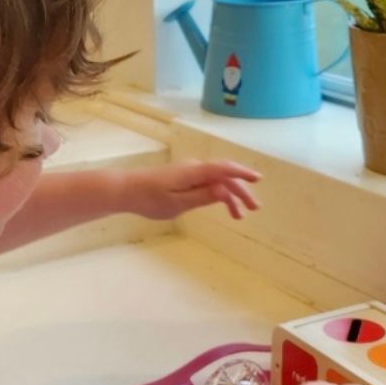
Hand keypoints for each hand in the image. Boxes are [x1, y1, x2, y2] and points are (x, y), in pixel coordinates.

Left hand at [122, 159, 261, 220]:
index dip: (242, 173)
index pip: (224, 169)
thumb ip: (203, 196)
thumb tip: (226, 192)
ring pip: (217, 181)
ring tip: (239, 216)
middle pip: (224, 177)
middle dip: (241, 191)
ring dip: (231, 195)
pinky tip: (222, 204)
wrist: (127, 190)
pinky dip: (218, 193)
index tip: (258, 179)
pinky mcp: (184, 178)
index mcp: (194, 172)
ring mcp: (190, 172)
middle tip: (253, 209)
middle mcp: (195, 168)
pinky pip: (208, 183)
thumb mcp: (178, 203)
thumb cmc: (150, 198)